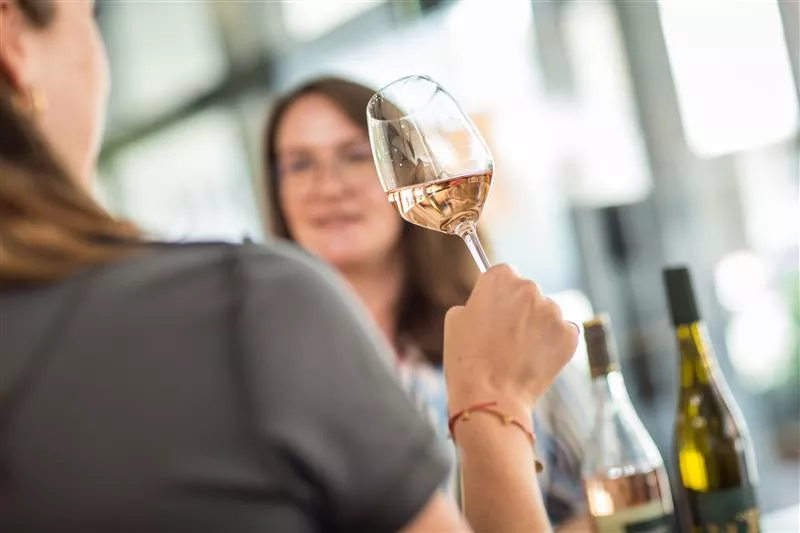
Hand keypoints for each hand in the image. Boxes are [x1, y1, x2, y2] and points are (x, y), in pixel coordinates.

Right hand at [443, 264, 578, 411]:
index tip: (496, 310)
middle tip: (505, 337)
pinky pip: (562, 334)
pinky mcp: (569, 334)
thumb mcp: (455, 320)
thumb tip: (489, 304)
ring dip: (537, 328)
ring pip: (547, 314)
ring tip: (519, 354)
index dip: (499, 295)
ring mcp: (552, 311)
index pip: (504, 275)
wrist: (489, 396)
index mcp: (499, 278)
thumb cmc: (466, 359)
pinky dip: (552, 346)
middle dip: (520, 310)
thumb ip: (476, 302)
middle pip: (528, 293)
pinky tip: (535, 361)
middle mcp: (529, 288)